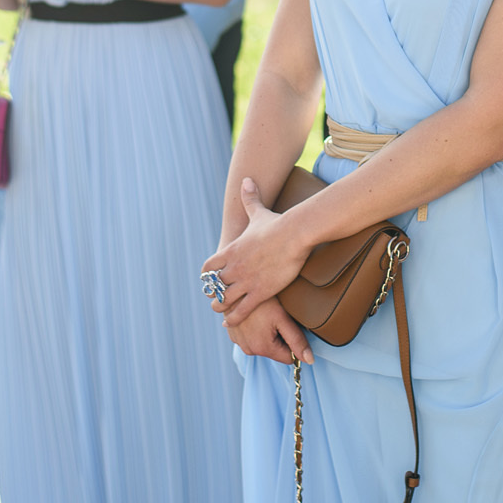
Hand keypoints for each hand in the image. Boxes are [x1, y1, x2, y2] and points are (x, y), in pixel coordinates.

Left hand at [200, 178, 313, 326]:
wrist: (295, 233)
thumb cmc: (277, 223)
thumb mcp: (258, 211)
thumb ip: (249, 199)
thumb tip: (246, 180)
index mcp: (231, 250)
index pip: (208, 267)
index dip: (207, 275)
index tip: (210, 279)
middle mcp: (234, 267)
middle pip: (213, 287)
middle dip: (213, 293)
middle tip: (215, 298)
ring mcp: (246, 281)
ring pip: (223, 301)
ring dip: (220, 307)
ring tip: (221, 311)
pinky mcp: (260, 292)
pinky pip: (241, 310)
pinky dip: (233, 318)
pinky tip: (231, 322)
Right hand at [223, 296, 313, 365]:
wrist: (235, 287)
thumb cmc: (261, 300)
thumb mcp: (282, 318)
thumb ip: (297, 340)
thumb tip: (310, 360)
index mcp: (263, 349)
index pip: (288, 358)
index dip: (293, 344)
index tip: (290, 326)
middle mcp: (249, 350)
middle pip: (275, 351)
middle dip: (280, 337)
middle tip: (277, 317)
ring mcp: (239, 343)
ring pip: (263, 344)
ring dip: (268, 333)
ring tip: (266, 314)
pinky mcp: (233, 335)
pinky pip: (251, 337)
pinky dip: (256, 329)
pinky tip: (257, 315)